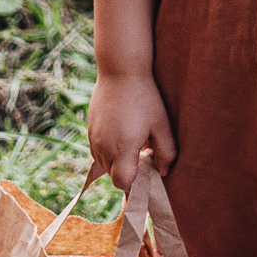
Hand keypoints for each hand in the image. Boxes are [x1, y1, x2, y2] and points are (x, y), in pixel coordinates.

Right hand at [88, 70, 176, 187]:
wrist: (120, 71)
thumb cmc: (145, 97)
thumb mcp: (162, 124)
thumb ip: (166, 152)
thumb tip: (163, 172)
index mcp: (123, 147)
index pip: (122, 182)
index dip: (134, 185)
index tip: (145, 174)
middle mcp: (104, 146)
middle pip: (113, 176)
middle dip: (127, 173)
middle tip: (142, 158)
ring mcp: (94, 138)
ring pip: (103, 165)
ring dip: (116, 163)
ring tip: (132, 145)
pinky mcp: (89, 129)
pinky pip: (96, 151)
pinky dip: (107, 151)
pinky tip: (120, 136)